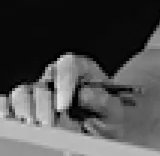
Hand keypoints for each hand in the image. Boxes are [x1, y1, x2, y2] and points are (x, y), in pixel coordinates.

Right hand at [2, 53, 132, 136]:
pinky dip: (12, 115)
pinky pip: (11, 106)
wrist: (102, 128)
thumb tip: (83, 94)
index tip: (63, 106)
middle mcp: (59, 75)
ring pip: (22, 93)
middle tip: (51, 125)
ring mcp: (42, 90)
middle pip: (43, 81)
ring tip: (38, 129)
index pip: (68, 63)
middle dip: (45, 106)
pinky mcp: (29, 105)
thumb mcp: (114, 109)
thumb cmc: (109, 115)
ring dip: (28, 112)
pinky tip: (21, 126)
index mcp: (82, 68)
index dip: (64, 81)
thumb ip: (102, 100)